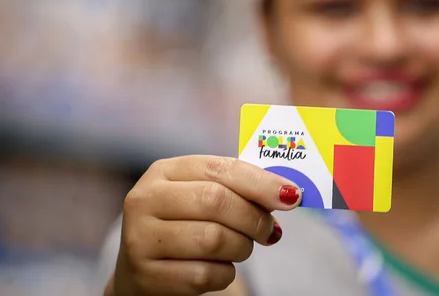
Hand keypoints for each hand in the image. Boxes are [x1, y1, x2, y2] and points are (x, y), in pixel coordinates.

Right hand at [112, 156, 301, 295]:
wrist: (145, 269)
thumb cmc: (186, 223)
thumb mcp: (204, 195)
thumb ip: (240, 188)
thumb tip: (288, 194)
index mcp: (164, 171)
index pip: (220, 168)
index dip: (260, 182)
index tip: (292, 196)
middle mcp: (145, 199)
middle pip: (216, 201)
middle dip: (254, 218)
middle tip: (269, 231)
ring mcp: (140, 239)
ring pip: (213, 239)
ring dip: (241, 247)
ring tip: (241, 247)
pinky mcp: (145, 276)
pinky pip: (204, 275)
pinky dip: (224, 273)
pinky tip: (219, 268)